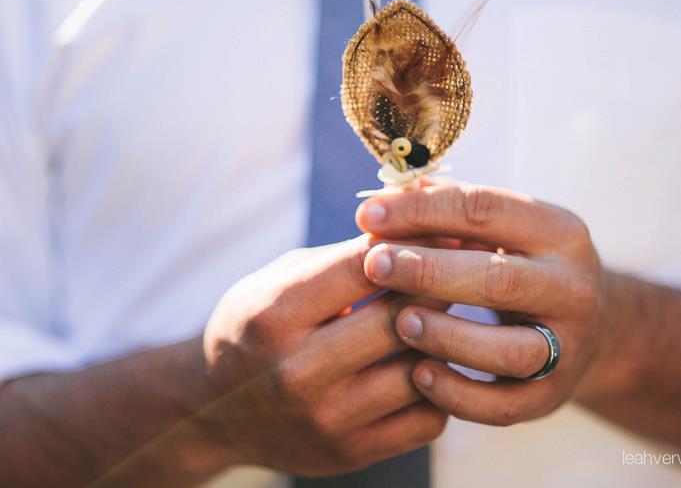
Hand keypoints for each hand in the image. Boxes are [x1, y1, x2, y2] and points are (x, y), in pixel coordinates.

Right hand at [198, 236, 447, 475]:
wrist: (214, 410)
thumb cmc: (257, 326)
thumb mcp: (279, 279)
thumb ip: (343, 257)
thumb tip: (422, 228)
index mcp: (275, 314)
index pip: (364, 267)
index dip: (414, 242)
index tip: (448, 227)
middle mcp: (297, 371)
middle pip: (398, 320)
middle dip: (439, 288)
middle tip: (466, 270)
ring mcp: (326, 419)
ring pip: (420, 371)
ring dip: (444, 339)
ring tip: (452, 315)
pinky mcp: (351, 453)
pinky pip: (426, 418)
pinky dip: (440, 387)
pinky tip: (431, 364)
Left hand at [354, 180, 611, 425]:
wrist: (591, 327)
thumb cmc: (519, 263)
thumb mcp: (501, 228)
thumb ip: (446, 209)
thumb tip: (383, 195)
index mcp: (557, 231)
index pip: (484, 210)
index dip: (421, 211)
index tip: (367, 215)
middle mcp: (573, 287)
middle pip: (498, 279)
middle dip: (428, 271)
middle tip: (373, 264)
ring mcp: (569, 346)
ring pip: (511, 350)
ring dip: (447, 336)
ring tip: (399, 323)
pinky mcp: (553, 395)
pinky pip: (505, 405)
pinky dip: (458, 394)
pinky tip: (417, 376)